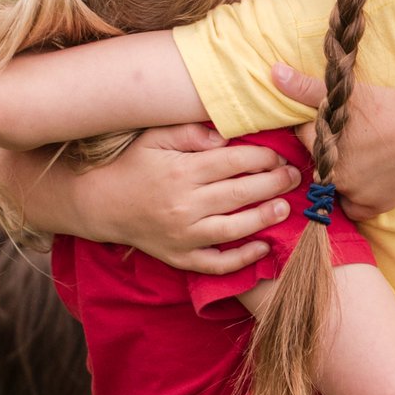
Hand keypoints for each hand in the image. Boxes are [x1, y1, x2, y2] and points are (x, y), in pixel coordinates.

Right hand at [80, 124, 300, 272]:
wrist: (100, 204)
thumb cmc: (133, 165)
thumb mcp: (154, 137)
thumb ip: (189, 131)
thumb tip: (225, 134)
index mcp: (181, 171)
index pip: (233, 162)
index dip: (263, 158)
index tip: (279, 156)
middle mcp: (184, 204)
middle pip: (240, 193)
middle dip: (274, 184)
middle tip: (294, 177)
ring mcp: (183, 235)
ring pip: (235, 228)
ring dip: (265, 218)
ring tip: (285, 207)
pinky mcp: (180, 257)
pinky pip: (217, 263)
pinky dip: (242, 258)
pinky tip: (263, 247)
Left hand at [270, 64, 394, 218]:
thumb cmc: (385, 106)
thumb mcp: (344, 94)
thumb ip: (304, 88)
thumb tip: (274, 73)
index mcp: (320, 152)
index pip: (305, 140)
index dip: (318, 128)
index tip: (336, 121)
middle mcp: (334, 179)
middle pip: (321, 165)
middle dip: (329, 153)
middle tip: (353, 138)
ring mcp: (356, 195)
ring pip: (336, 188)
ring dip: (342, 177)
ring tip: (362, 156)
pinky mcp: (377, 206)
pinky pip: (355, 209)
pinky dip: (357, 198)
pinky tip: (365, 179)